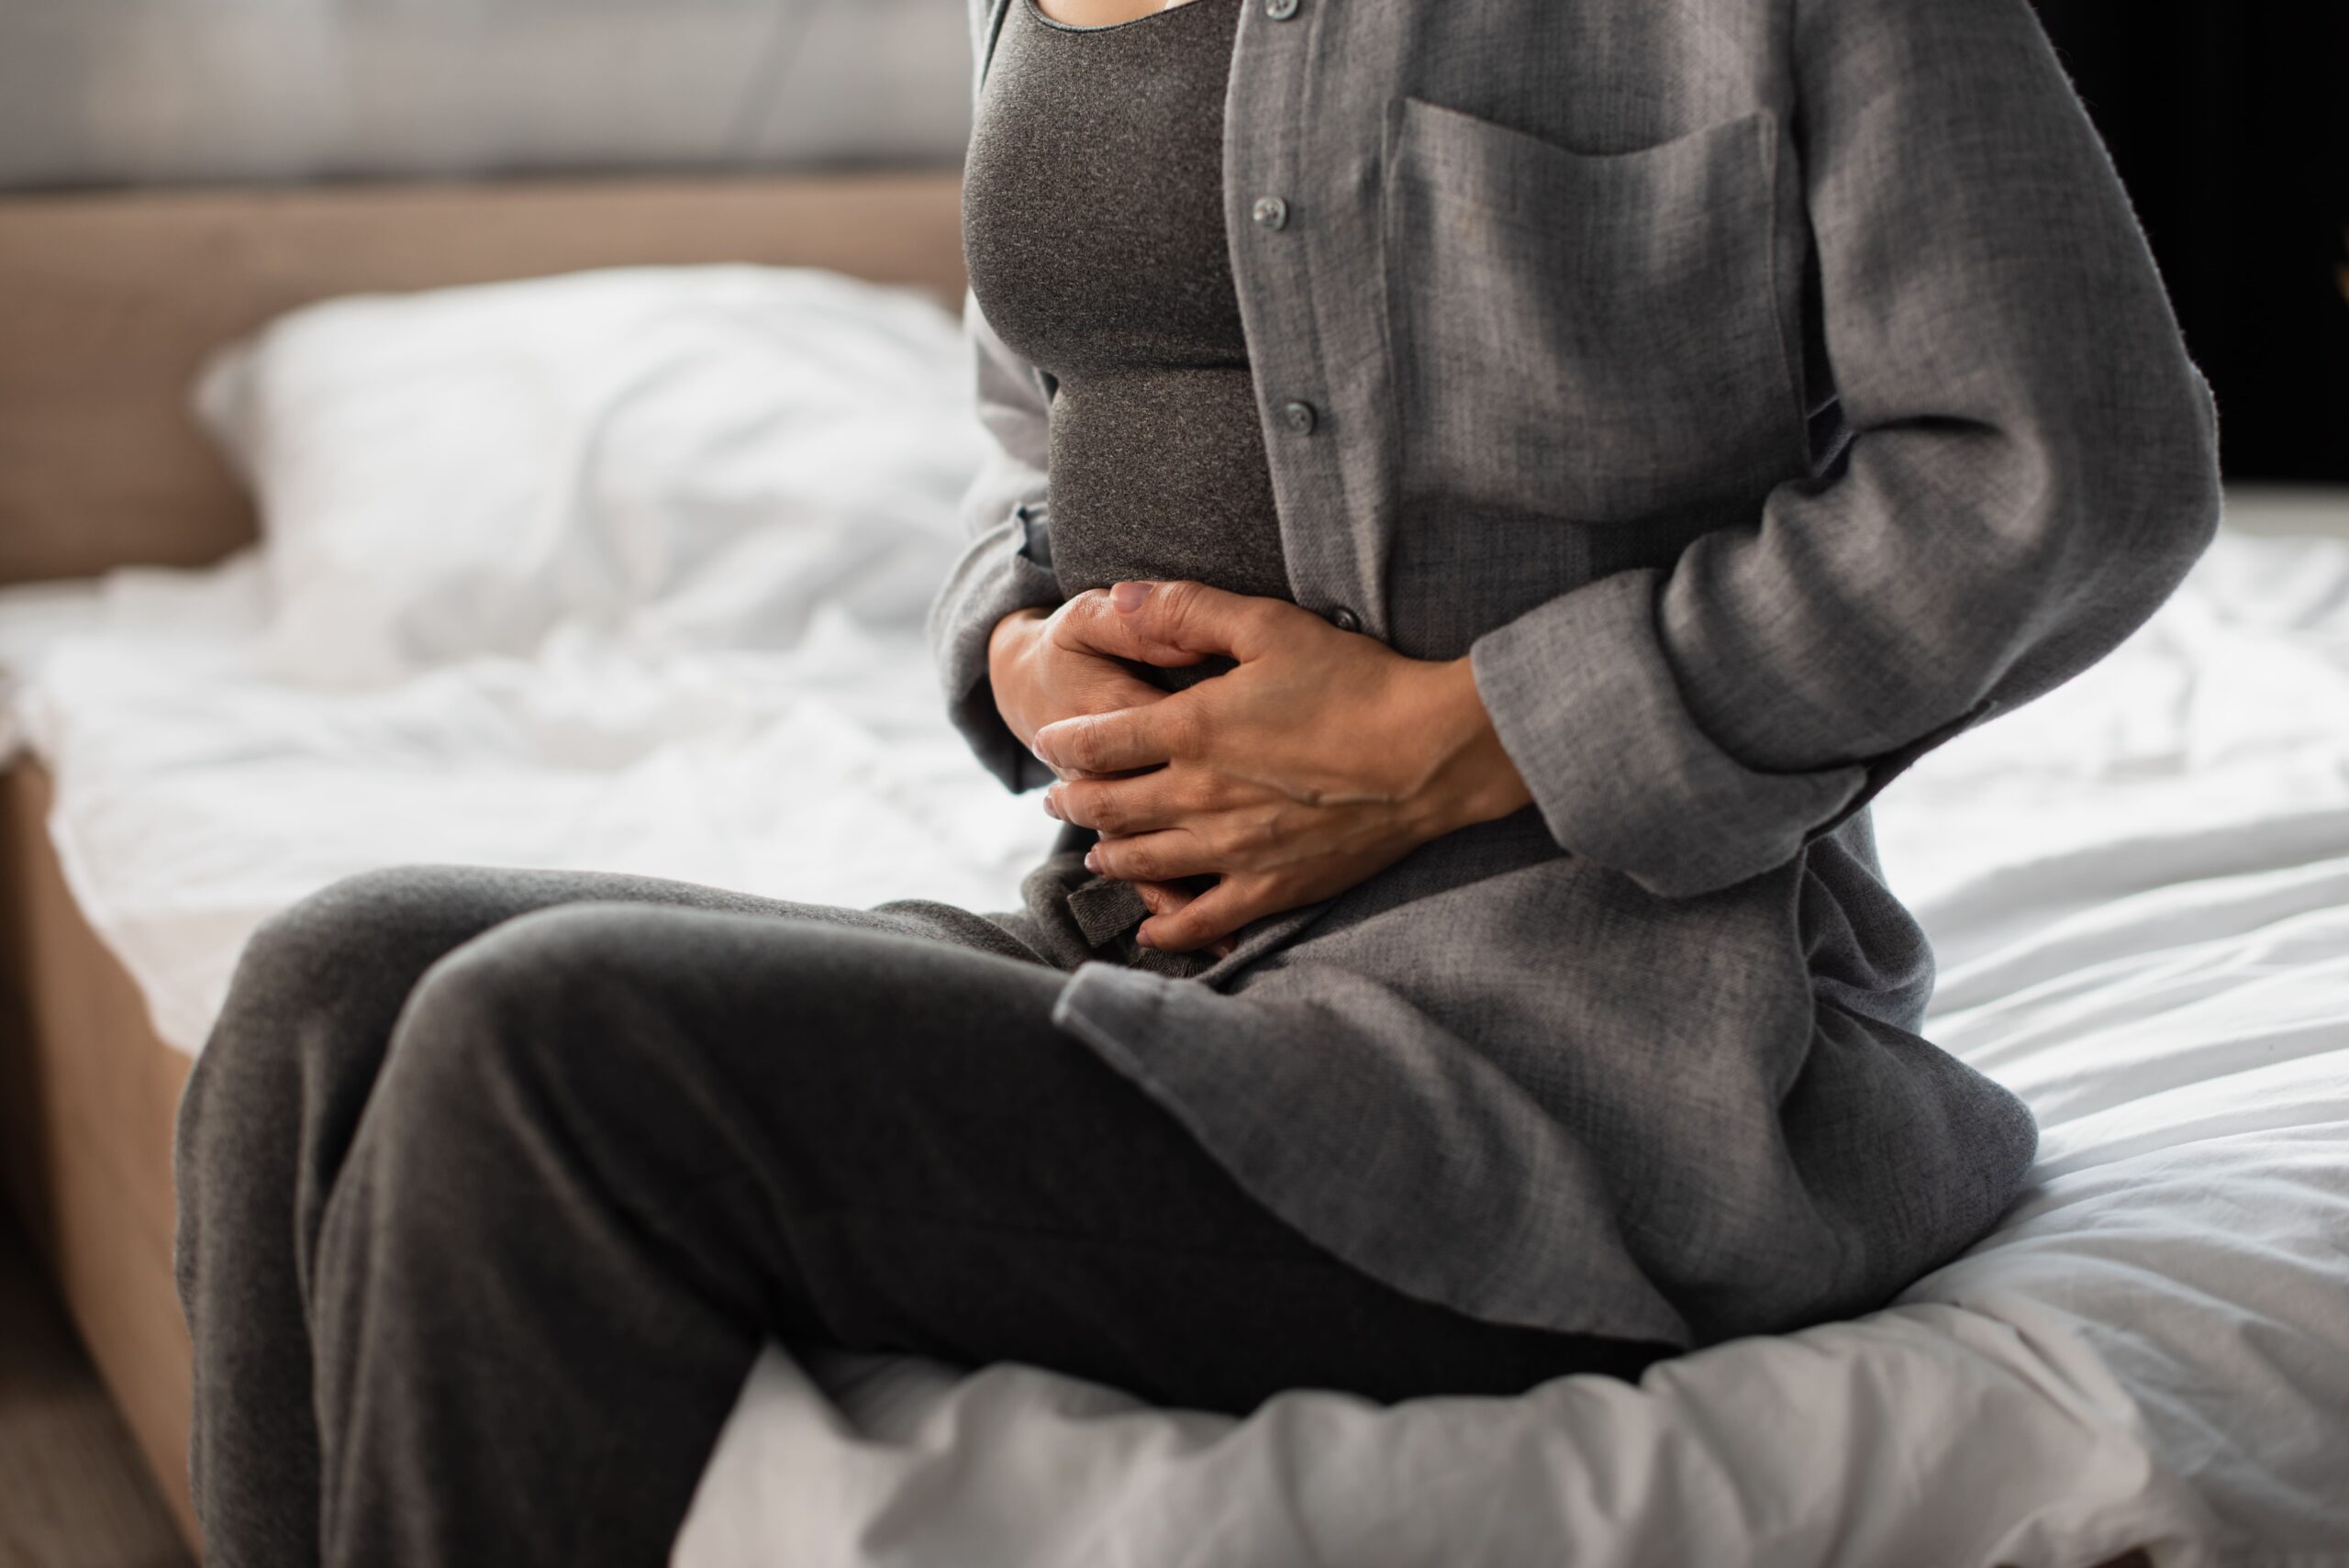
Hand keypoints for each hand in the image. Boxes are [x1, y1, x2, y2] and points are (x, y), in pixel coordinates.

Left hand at [1031, 580, 1533, 952]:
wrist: (1429, 755)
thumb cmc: (1356, 682)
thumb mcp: (1270, 626)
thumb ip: (1189, 610)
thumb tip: (1119, 597)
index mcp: (1191, 729)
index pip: (1097, 743)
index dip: (1063, 744)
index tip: (1051, 743)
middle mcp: (1198, 796)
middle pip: (1108, 807)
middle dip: (1074, 802)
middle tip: (1059, 800)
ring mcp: (1231, 850)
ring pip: (1142, 860)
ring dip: (1108, 855)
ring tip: (1096, 851)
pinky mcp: (1271, 888)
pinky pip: (1201, 918)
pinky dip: (1167, 924)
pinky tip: (1151, 925)